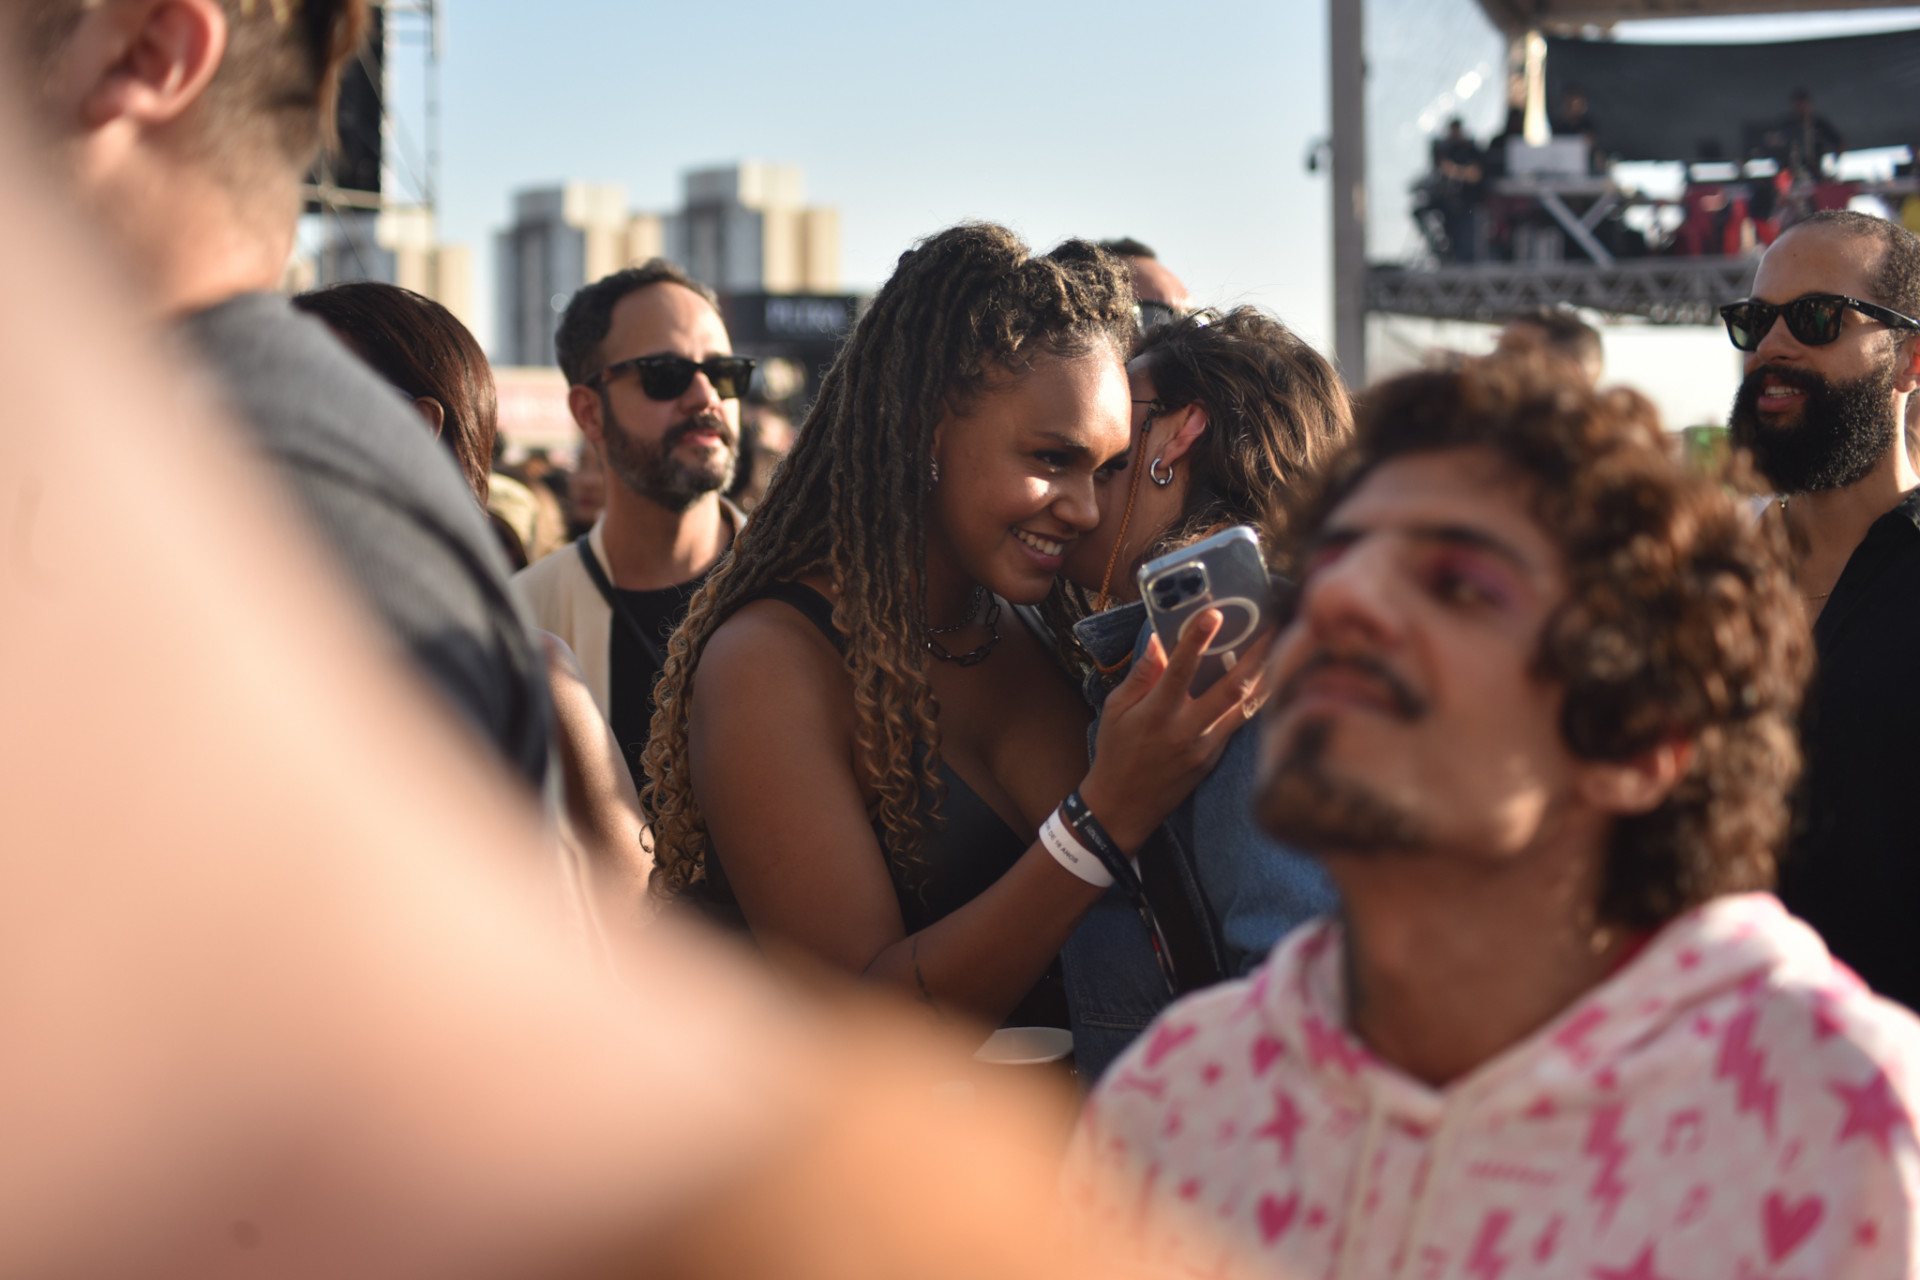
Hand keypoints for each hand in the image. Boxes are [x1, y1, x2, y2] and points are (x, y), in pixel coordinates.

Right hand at [1077, 610, 1273, 853]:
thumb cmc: (1116, 752)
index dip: (1197, 639)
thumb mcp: (1115, 710)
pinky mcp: (1214, 758)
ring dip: (1266, 675)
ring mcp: (1205, 746)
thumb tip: (1156, 641)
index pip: (1180, 669)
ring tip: (1283, 646)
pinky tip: (1269, 681)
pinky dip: (1255, 700)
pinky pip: (1240, 724)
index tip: (1214, 613)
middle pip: (1230, 687)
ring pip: (1245, 707)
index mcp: (1156, 713)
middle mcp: (1185, 729)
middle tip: (1275, 625)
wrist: (1123, 807)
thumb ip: (1140, 675)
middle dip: (1255, 654)